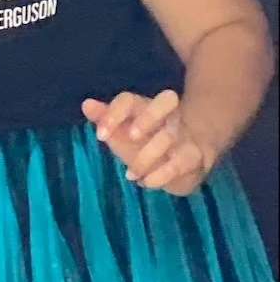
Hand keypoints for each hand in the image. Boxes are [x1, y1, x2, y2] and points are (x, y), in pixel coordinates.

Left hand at [82, 89, 211, 195]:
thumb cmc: (145, 144)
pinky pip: (182, 161)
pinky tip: (147, 182)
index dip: (115, 113)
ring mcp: (182, 134)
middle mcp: (166, 115)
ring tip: (132, 174)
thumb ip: (105, 119)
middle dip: (148, 117)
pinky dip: (162, 174)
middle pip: (167, 99)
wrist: (183, 164)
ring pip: (169, 135)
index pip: (129, 99)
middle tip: (131, 137)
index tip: (101, 135)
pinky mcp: (193, 155)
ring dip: (146, 157)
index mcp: (143, 108)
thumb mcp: (122, 134)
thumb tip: (86, 104)